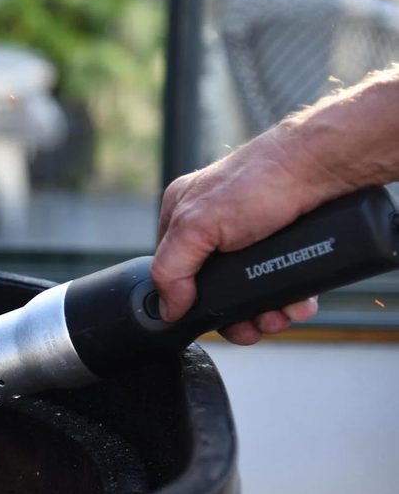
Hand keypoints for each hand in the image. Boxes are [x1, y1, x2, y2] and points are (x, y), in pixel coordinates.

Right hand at [151, 130, 346, 343]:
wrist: (324, 167)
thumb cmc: (260, 178)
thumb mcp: (197, 225)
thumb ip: (172, 267)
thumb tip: (169, 308)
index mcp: (182, 216)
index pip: (172, 271)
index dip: (187, 300)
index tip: (206, 319)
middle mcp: (215, 228)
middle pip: (214, 289)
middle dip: (234, 314)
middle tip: (248, 326)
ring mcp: (251, 239)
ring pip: (250, 292)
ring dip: (264, 313)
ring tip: (277, 316)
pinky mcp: (284, 247)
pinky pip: (281, 284)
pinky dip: (289, 300)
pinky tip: (297, 303)